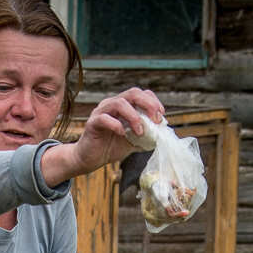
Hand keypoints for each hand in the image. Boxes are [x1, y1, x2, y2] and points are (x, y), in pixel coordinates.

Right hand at [40, 88, 164, 185]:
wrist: (89, 159)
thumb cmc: (110, 148)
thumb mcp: (133, 141)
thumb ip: (147, 136)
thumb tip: (163, 135)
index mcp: (123, 106)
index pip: (141, 94)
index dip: (153, 102)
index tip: (161, 116)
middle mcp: (112, 104)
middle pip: (133, 93)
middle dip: (148, 104)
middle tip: (156, 120)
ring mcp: (101, 112)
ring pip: (119, 103)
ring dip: (134, 117)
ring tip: (140, 132)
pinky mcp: (92, 123)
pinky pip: (104, 118)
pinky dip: (116, 125)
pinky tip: (122, 134)